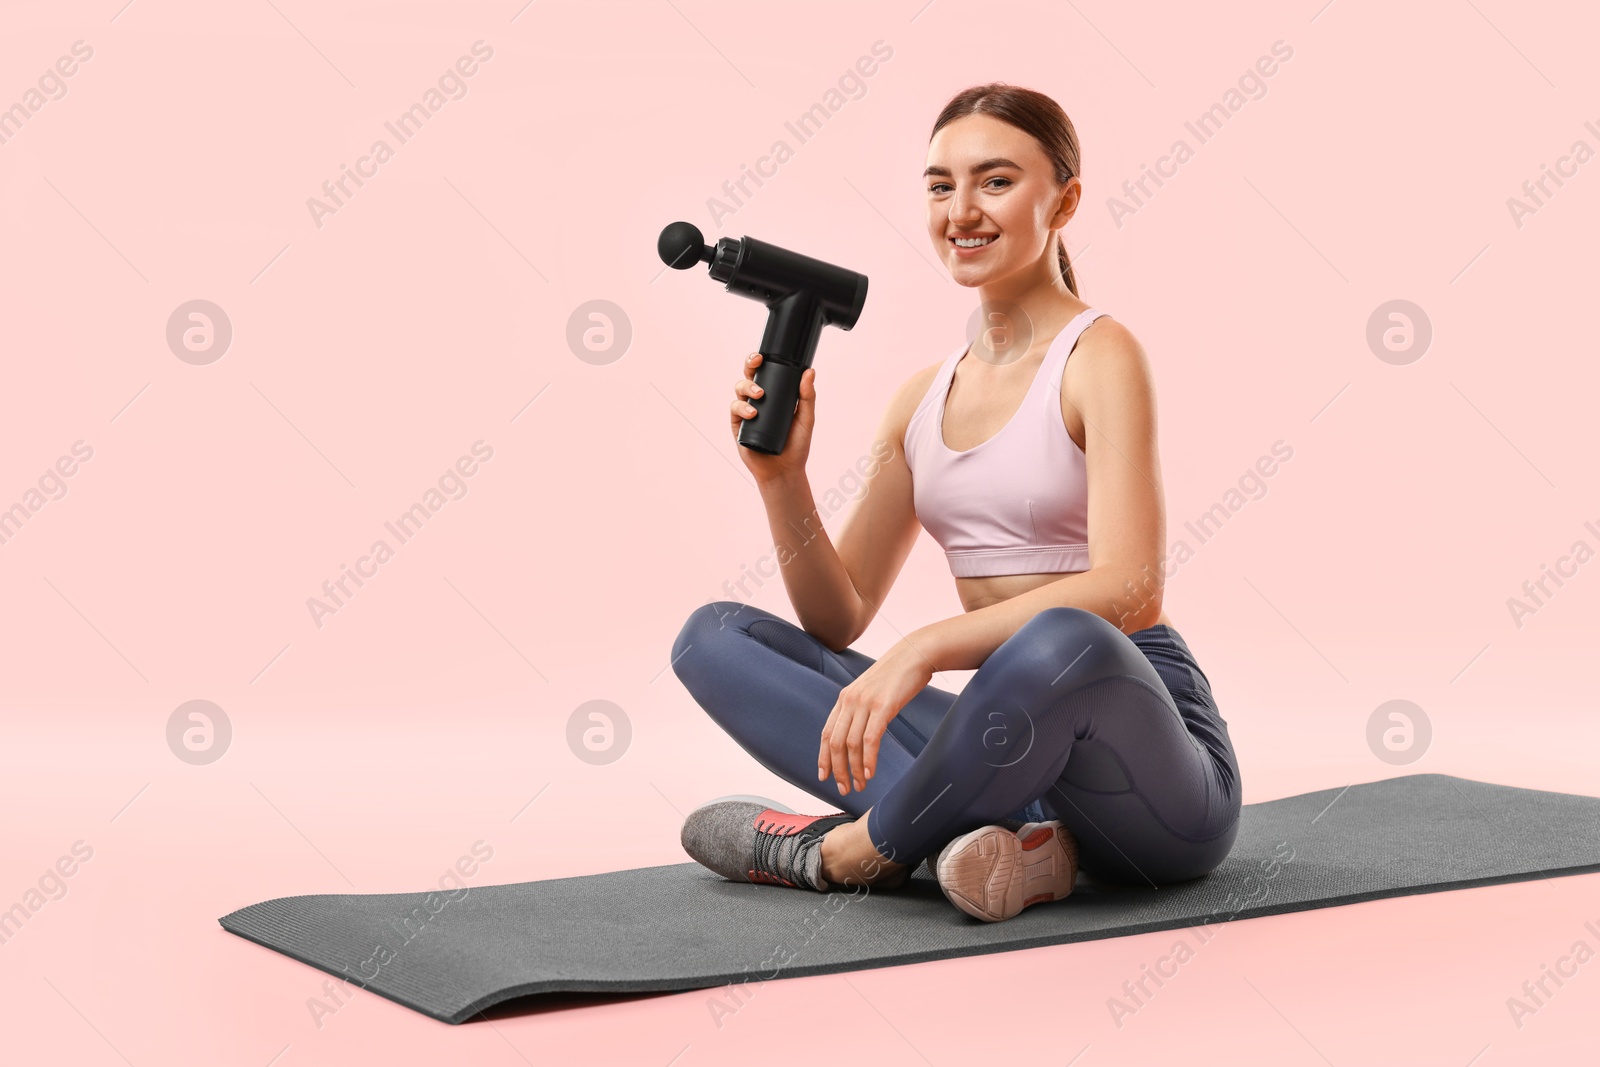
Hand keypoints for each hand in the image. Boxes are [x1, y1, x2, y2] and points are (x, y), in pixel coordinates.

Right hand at [730, 352, 815, 483]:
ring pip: (739, 390)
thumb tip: (810, 372)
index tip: (762, 356)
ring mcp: (746, 413)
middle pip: (748, 376)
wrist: (785, 471)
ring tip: (759, 395)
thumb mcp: (806, 419)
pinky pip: (735, 410)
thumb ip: (808, 396)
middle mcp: (757, 401)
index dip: (759, 361)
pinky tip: (752, 413)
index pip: (764, 373)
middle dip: (749, 365)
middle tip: (757, 363)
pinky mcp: (738, 427)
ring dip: (747, 387)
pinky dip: (742, 408)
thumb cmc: (796, 445)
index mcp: (773, 395)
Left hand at [818, 639, 935, 795]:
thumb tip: (857, 734)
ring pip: (851, 744)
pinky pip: (871, 739)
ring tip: (861, 784)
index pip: (826, 733)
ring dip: (855, 769)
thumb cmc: (896, 676)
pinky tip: (871, 772)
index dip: (824, 757)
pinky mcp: (883, 706)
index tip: (824, 776)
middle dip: (838, 770)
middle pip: (836, 743)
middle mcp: (850, 701)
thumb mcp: (871, 691)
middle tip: (844, 788)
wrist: (914, 654)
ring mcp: (865, 703)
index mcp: (844, 698)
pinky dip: (869, 759)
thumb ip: (860, 709)